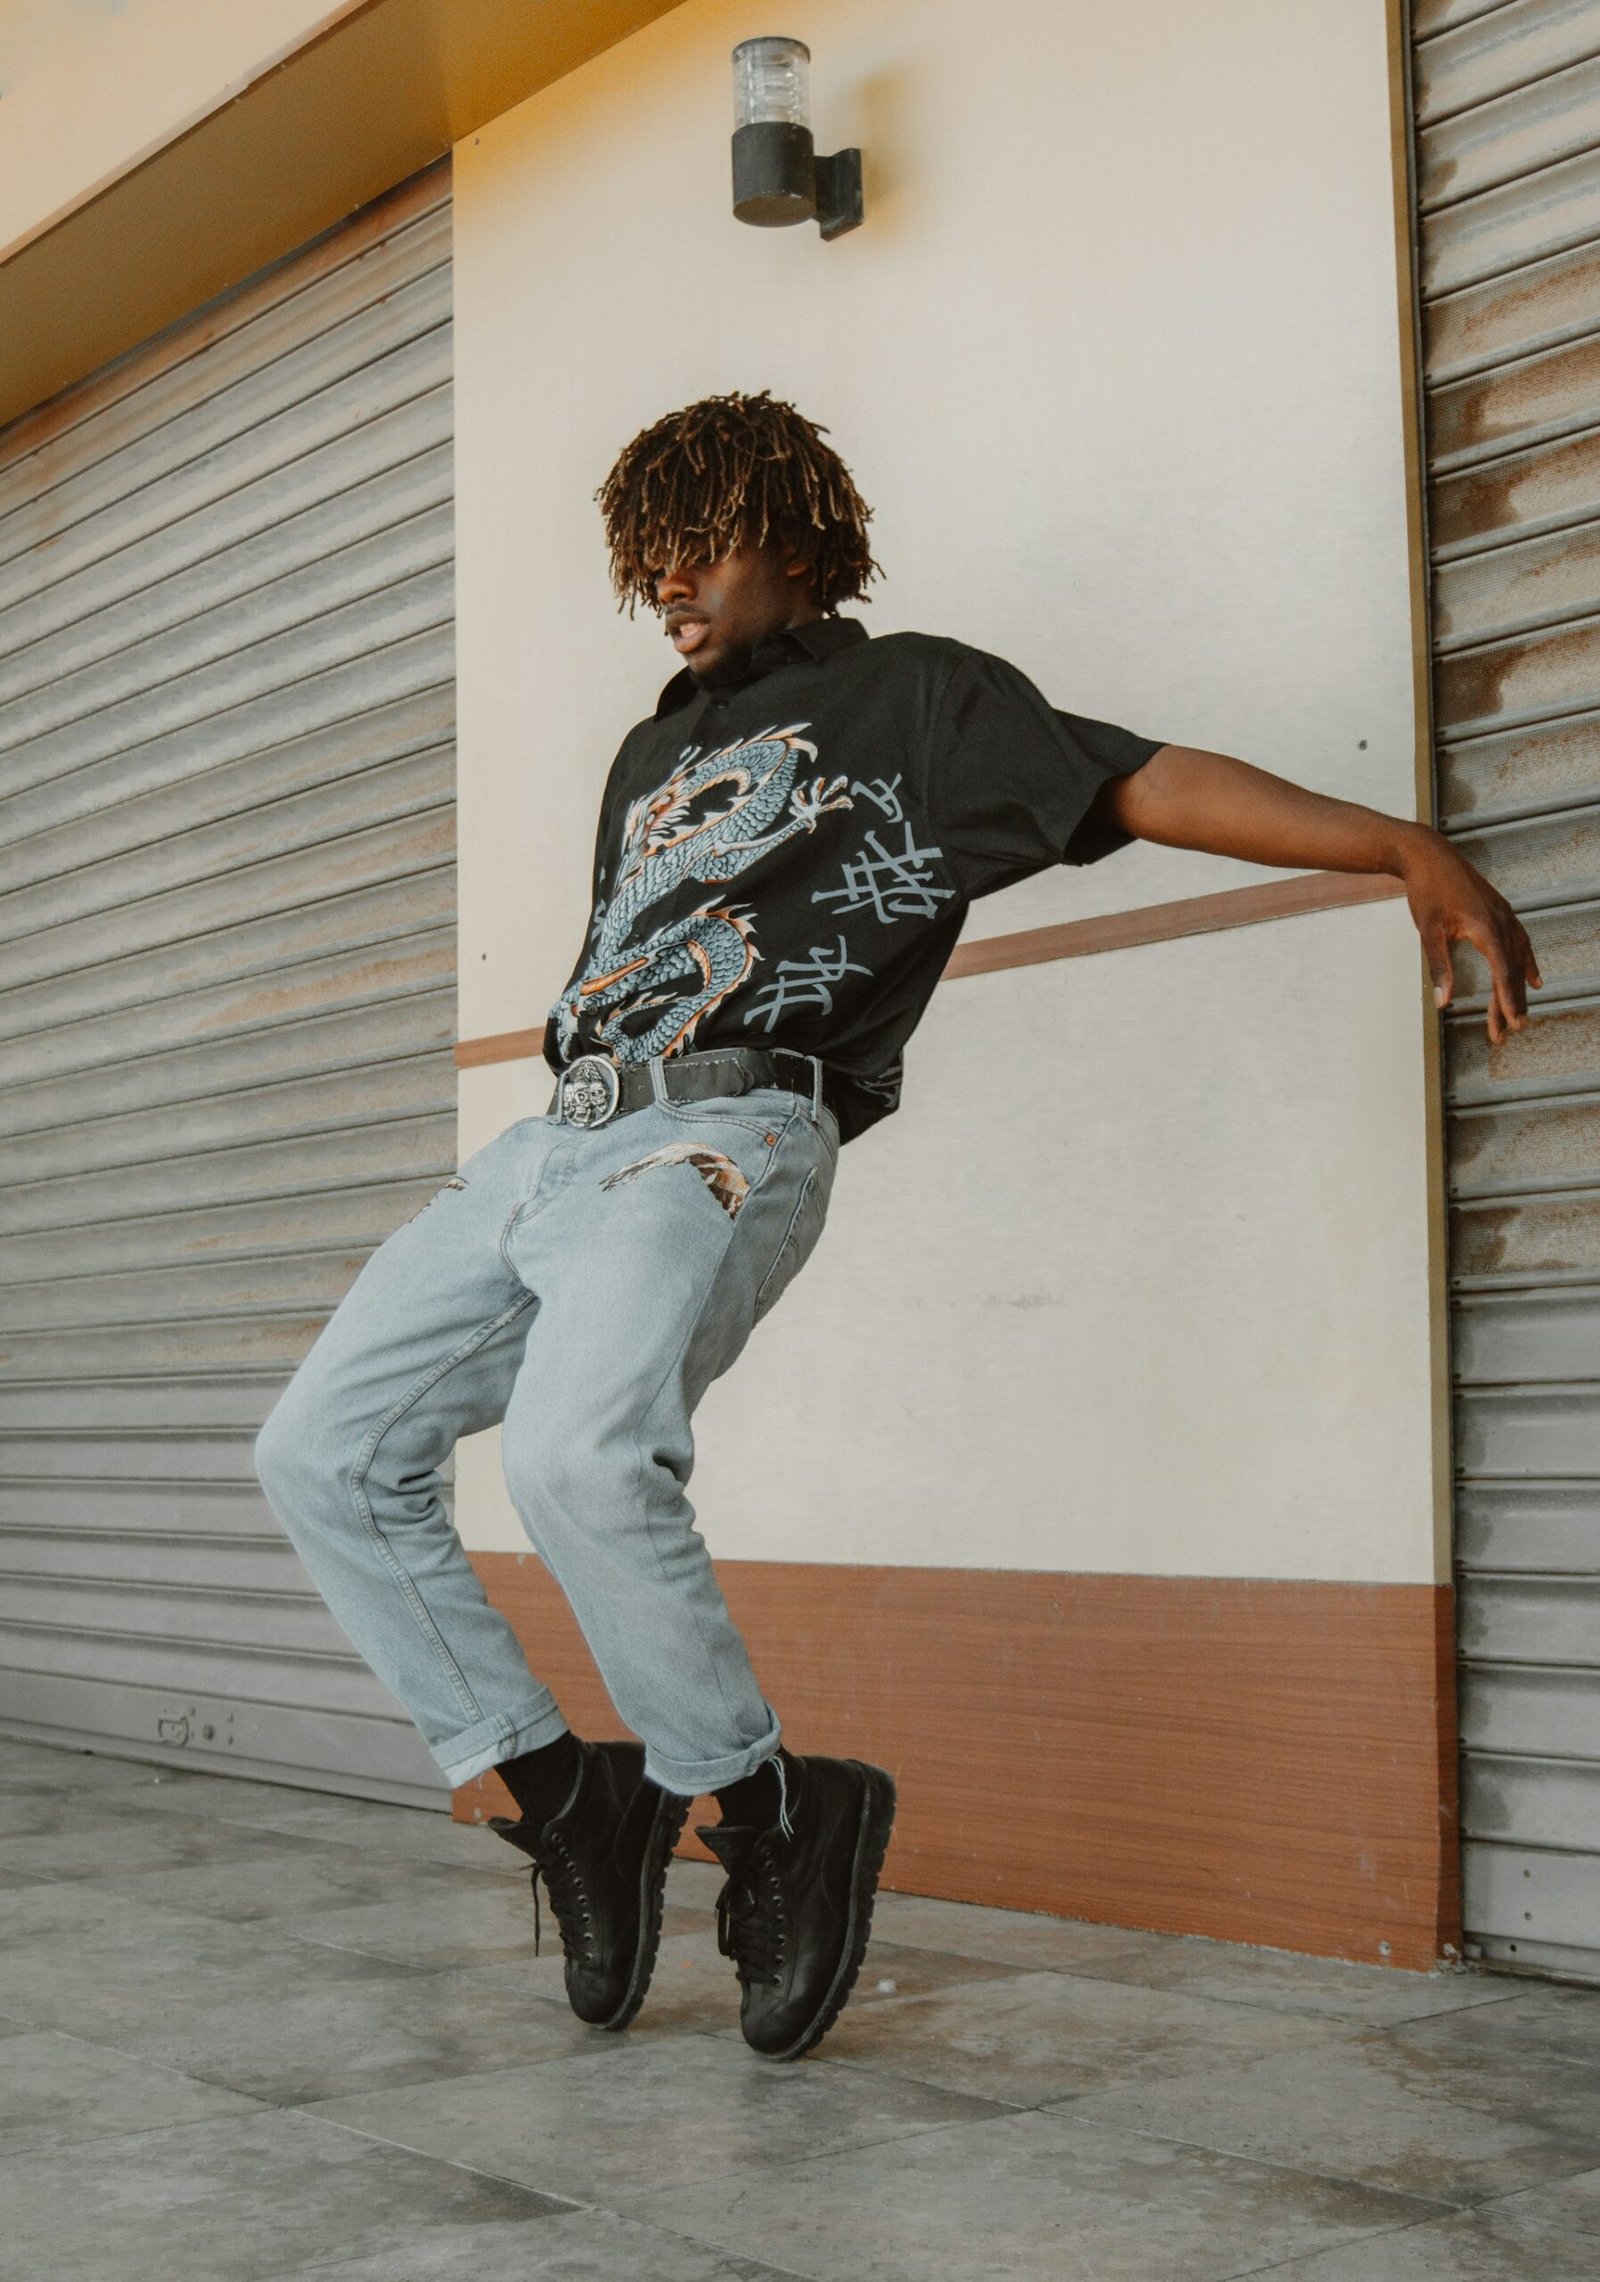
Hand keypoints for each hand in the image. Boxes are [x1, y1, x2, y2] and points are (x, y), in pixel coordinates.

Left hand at [1399, 828, 1540, 1043]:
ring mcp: (1504, 915)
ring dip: (1517, 988)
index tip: (1512, 1023)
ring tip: (1518, 1016)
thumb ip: (1439, 966)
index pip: (1503, 972)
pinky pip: (1520, 943)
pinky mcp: (1500, 912)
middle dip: (1511, 1003)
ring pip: (1518, 958)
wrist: (1429, 855)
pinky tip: (1533, 979)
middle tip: (1507, 1033)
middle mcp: (1502, 921)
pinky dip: (1526, 964)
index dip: (1508, 1000)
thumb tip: (1443, 1001)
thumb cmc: (1427, 891)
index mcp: (1486, 927)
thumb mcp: (1428, 931)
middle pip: (1512, 970)